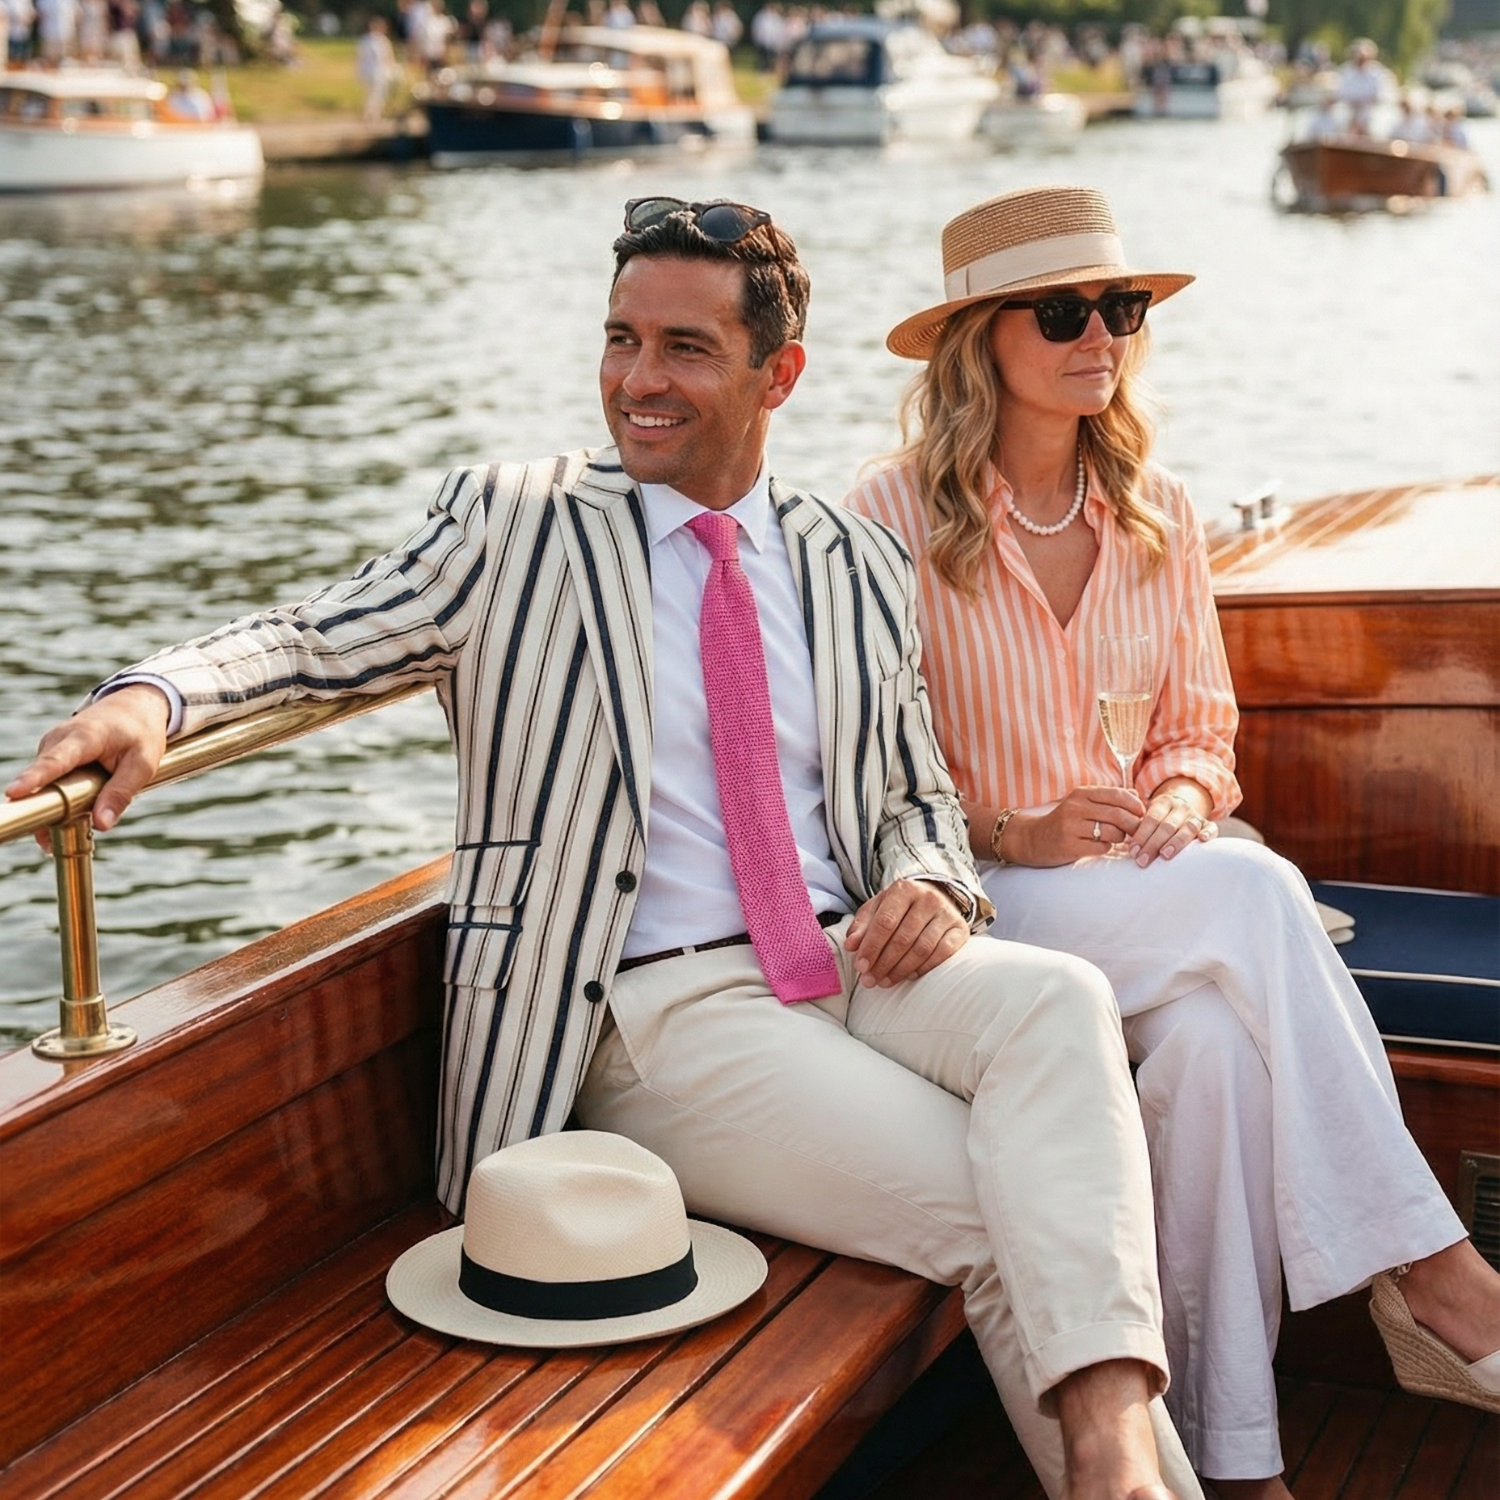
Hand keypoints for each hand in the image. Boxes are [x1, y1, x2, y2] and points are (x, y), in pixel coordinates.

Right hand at [5, 685, 170, 846]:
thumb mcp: (143, 764)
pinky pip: (48, 783)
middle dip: (42, 809)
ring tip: (54, 839)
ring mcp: (51, 747)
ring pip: (45, 785)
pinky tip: (62, 824)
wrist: (134, 706)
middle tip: (44, 844)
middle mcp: (59, 739)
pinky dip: (56, 802)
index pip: (56, 761)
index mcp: (86, 737)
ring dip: (53, 810)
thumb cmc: (141, 733)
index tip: (14, 794)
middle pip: (43, 778)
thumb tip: (102, 824)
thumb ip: (122, 793)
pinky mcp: (51, 755)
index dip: (34, 779)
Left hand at [844, 878, 968, 987]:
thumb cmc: (900, 907)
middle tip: (870, 980)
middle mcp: (928, 899)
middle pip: (903, 938)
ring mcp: (946, 914)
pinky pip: (943, 954)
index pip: (885, 922)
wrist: (936, 896)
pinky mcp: (960, 929)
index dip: (871, 946)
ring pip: (922, 948)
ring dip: (901, 969)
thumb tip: (851, 946)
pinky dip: (924, 968)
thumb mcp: (878, 908)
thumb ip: (862, 925)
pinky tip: (909, 976)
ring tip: (885, 982)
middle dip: (884, 963)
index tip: (860, 966)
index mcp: (904, 890)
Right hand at [1012, 787, 1144, 867]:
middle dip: (1134, 824)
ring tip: (1116, 838)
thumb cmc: (1063, 821)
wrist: (1033, 839)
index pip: (1118, 795)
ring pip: (1112, 832)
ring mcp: (1071, 827)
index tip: (1141, 814)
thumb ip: (1108, 798)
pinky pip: (1101, 847)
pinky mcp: (1070, 846)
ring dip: (1121, 838)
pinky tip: (1100, 846)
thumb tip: (1137, 796)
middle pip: (1118, 815)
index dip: (1135, 805)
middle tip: (1138, 831)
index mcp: (1081, 793)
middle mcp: (1076, 808)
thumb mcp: (1082, 803)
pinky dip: (1107, 848)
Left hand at [1127, 791, 1216, 867]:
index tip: (1133, 852)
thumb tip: (1127, 847)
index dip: (1142, 836)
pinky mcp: (1208, 824)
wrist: (1182, 807)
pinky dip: (1208, 833)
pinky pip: (1211, 827)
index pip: (1151, 819)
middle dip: (1153, 844)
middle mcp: (1180, 807)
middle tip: (1142, 861)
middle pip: (1167, 826)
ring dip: (1176, 842)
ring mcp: (1195, 816)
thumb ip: (1137, 826)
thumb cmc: (1159, 819)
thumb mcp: (1147, 815)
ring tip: (1165, 855)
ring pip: (1187, 828)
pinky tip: (1202, 840)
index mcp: (1163, 802)